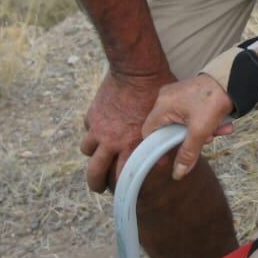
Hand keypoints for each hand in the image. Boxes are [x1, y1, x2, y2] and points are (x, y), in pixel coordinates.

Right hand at [80, 68, 173, 192]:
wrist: (136, 69)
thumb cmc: (160, 94)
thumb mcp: (171, 120)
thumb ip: (168, 142)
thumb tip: (169, 161)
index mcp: (131, 144)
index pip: (123, 175)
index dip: (123, 184)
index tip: (125, 188)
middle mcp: (111, 140)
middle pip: (95, 172)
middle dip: (96, 183)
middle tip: (99, 186)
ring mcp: (99, 127)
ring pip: (86, 150)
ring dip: (92, 153)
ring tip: (97, 156)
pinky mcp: (93, 113)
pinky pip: (87, 127)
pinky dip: (92, 129)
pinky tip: (100, 128)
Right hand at [142, 74, 234, 180]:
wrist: (236, 78)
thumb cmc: (214, 100)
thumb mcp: (201, 131)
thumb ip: (188, 153)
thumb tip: (178, 174)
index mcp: (163, 105)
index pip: (149, 132)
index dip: (157, 148)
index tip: (168, 159)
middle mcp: (167, 98)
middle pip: (170, 129)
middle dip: (190, 139)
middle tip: (206, 141)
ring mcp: (178, 94)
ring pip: (184, 122)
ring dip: (202, 131)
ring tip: (219, 131)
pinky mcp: (191, 93)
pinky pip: (193, 113)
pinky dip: (205, 121)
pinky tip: (223, 124)